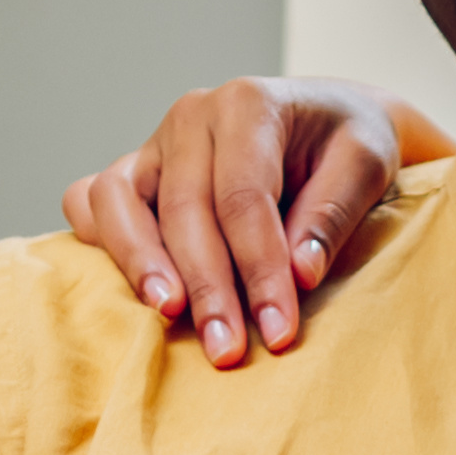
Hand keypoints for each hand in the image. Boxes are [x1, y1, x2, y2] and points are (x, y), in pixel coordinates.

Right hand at [58, 76, 445, 365]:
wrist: (325, 121)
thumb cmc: (345, 143)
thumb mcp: (367, 162)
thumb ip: (333, 213)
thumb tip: (298, 273)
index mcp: (247, 104)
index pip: (243, 197)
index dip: (258, 269)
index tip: (278, 332)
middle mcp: (191, 117)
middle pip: (184, 209)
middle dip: (208, 287)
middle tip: (228, 351)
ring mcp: (154, 144)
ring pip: (117, 201)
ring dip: (141, 266)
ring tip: (169, 317)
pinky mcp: (133, 172)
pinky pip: (88, 201)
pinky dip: (97, 241)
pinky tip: (131, 285)